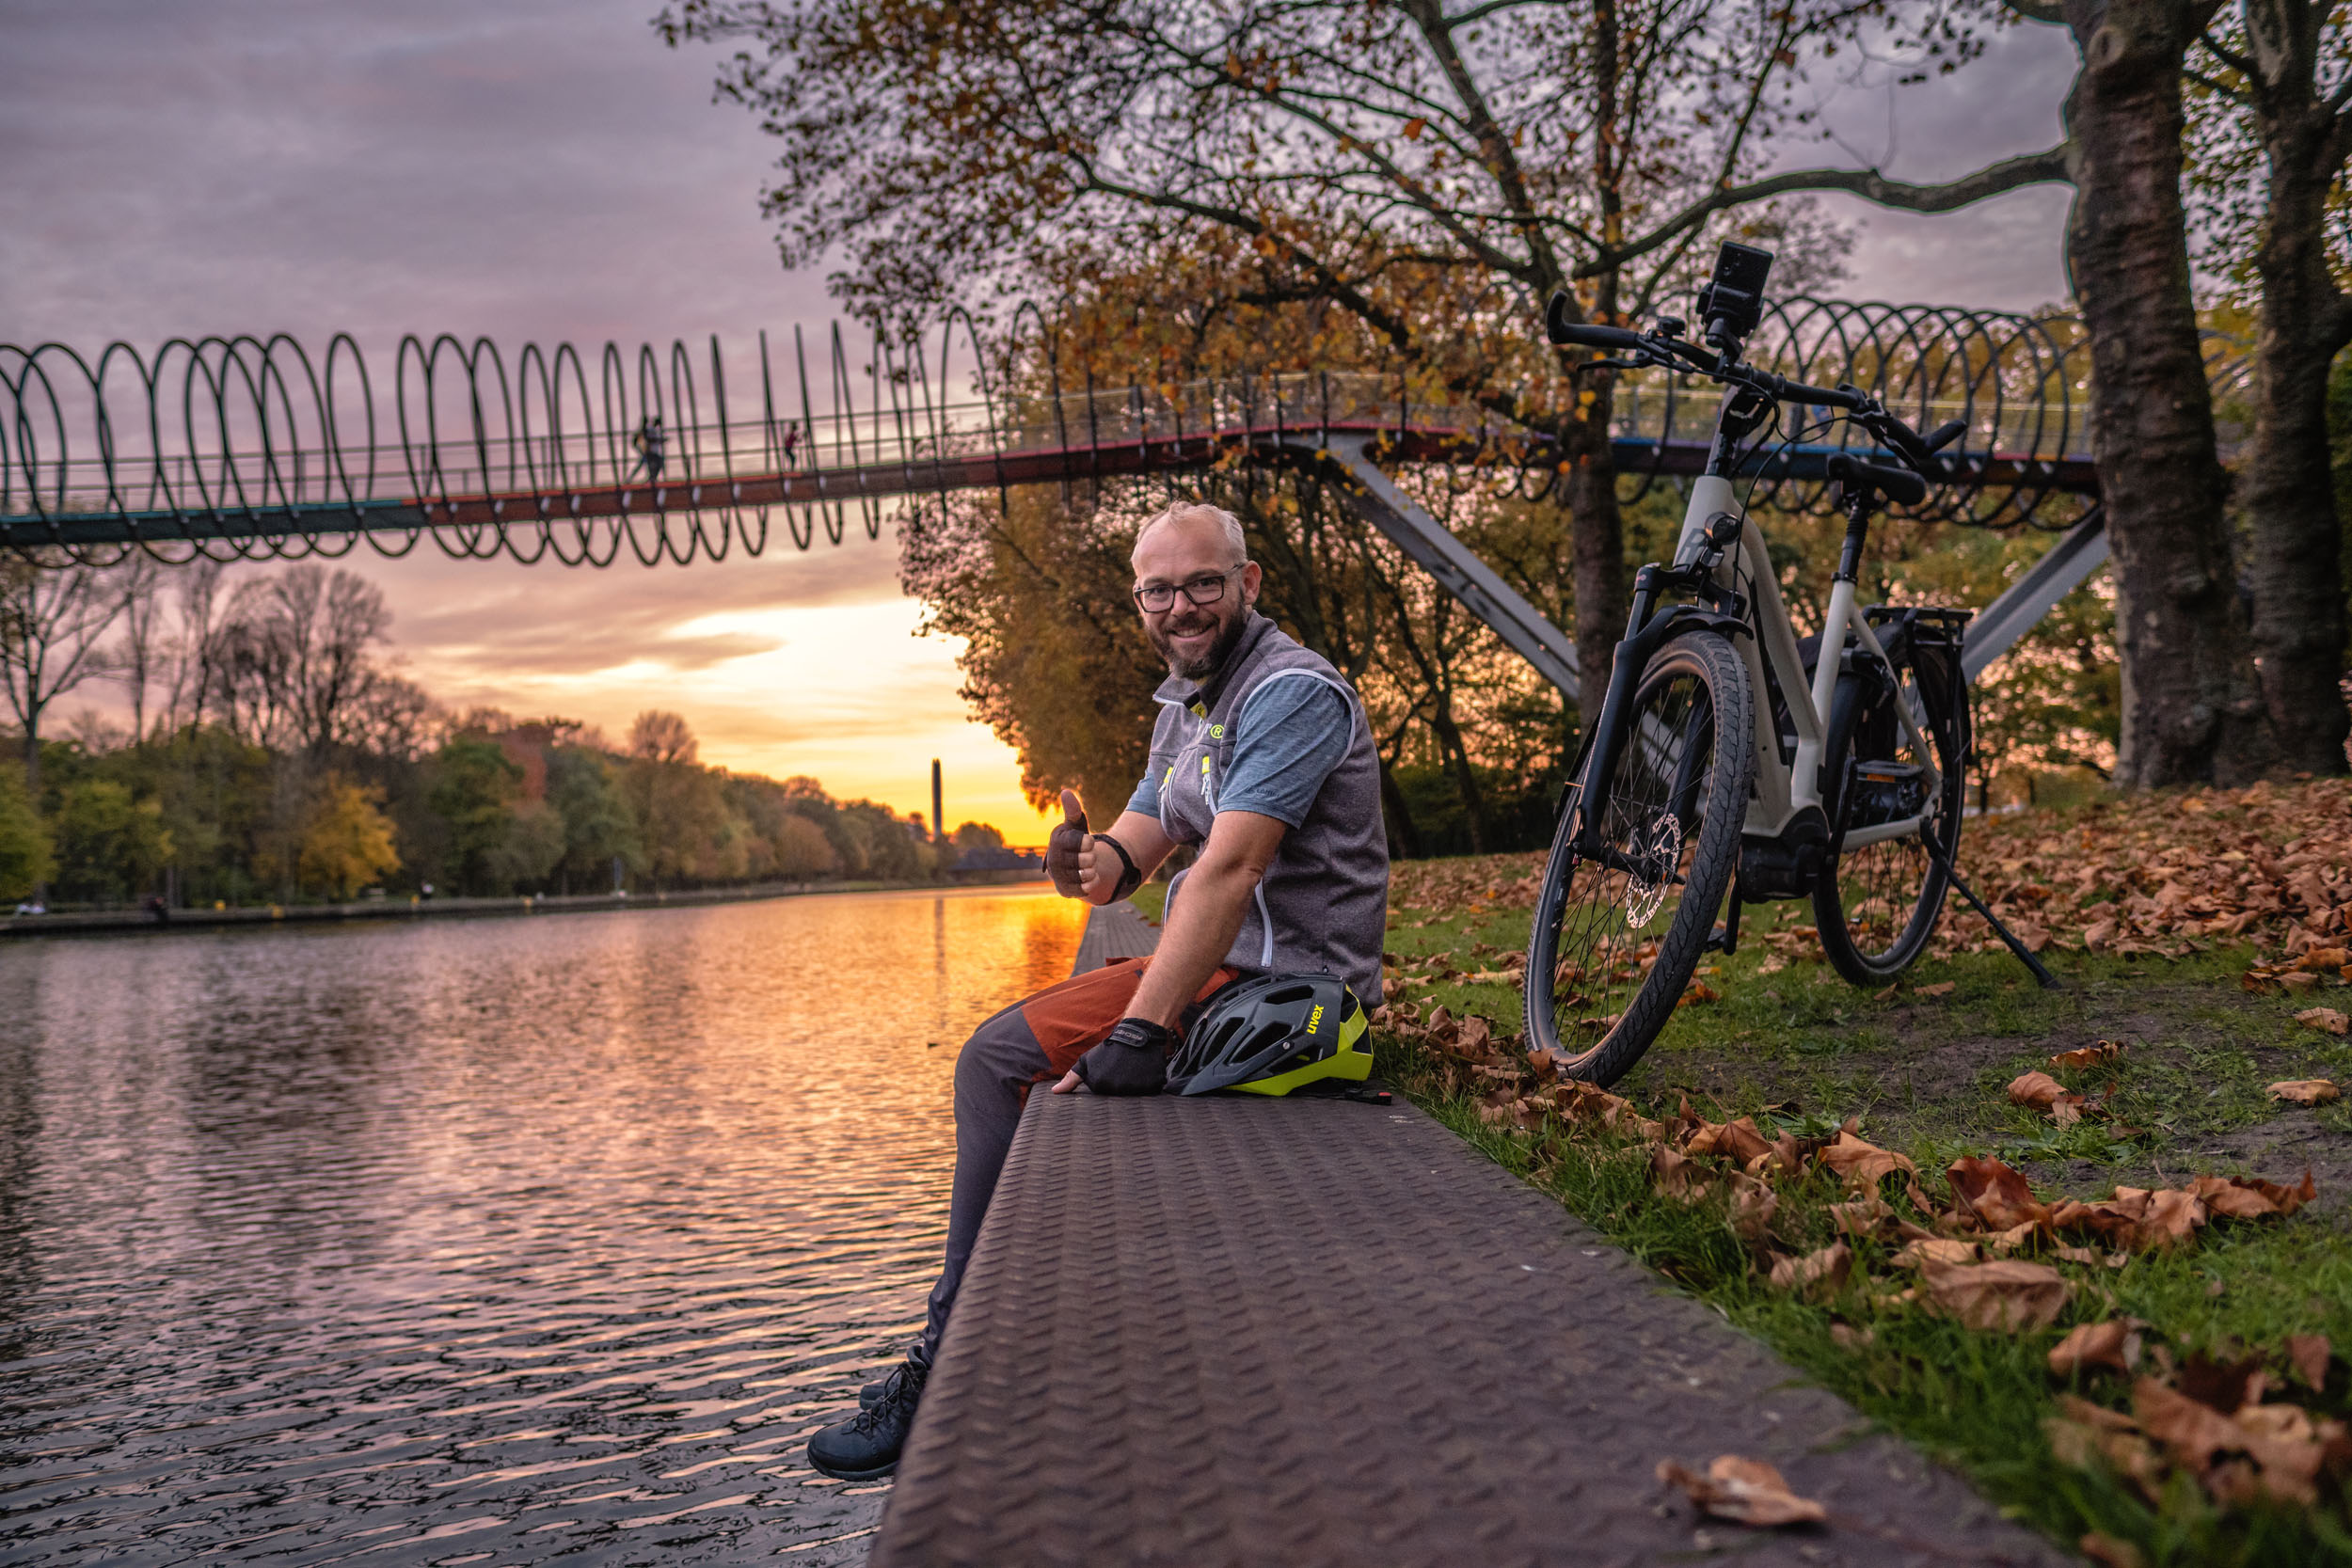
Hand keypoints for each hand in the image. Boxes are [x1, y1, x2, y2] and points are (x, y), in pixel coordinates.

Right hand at [1045, 789, 1091, 900]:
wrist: (1071, 865)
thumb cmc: (1075, 841)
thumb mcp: (1076, 825)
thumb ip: (1073, 811)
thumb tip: (1065, 792)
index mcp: (1057, 841)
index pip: (1081, 842)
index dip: (1089, 843)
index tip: (1089, 841)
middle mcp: (1054, 859)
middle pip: (1086, 860)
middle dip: (1092, 857)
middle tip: (1088, 855)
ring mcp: (1058, 876)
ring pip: (1086, 875)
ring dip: (1092, 870)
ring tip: (1088, 866)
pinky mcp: (1064, 890)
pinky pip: (1085, 888)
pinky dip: (1092, 882)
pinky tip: (1088, 877)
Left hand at [1059, 1017, 1174, 1095]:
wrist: (1136, 1033)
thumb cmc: (1110, 1048)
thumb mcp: (1087, 1061)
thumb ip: (1071, 1078)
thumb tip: (1055, 1093)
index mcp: (1100, 1086)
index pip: (1104, 1093)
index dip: (1107, 1080)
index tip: (1110, 1069)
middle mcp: (1117, 1090)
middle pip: (1120, 1095)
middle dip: (1121, 1083)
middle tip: (1122, 1067)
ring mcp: (1136, 1088)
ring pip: (1136, 1093)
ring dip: (1135, 1083)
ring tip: (1133, 1067)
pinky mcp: (1153, 1085)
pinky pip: (1151, 1090)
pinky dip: (1149, 1082)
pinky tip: (1144, 1069)